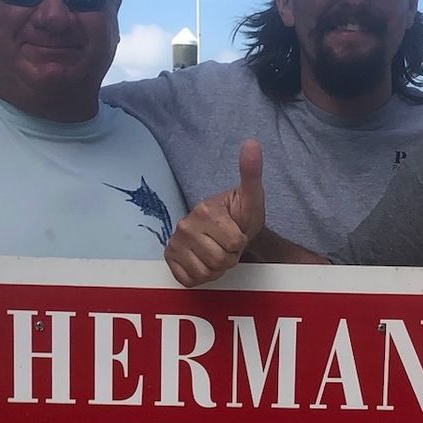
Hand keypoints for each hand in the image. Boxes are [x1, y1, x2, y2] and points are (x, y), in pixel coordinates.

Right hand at [166, 140, 263, 287]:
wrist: (227, 229)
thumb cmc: (240, 216)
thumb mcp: (251, 197)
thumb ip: (251, 172)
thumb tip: (252, 143)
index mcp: (204, 211)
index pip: (234, 244)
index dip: (240, 244)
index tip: (237, 234)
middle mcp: (184, 226)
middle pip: (219, 261)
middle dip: (229, 258)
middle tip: (227, 246)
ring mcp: (174, 243)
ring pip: (205, 273)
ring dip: (217, 269)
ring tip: (216, 253)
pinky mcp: (169, 259)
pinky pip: (190, 280)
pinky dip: (201, 276)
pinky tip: (203, 262)